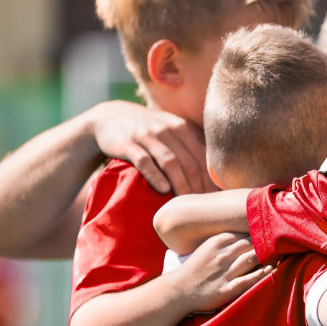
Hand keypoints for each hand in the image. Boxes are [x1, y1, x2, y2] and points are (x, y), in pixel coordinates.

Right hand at [89, 101, 214, 194]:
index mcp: (182, 127)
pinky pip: (144, 161)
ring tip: (185, 205)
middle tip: (202, 208)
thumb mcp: (171, 130)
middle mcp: (167, 129)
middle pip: (189, 162)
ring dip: (180, 185)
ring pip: (170, 162)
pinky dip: (155, 176)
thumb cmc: (148, 131)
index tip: (214, 199)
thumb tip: (216, 174)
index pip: (203, 156)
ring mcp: (147, 136)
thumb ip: (192, 145)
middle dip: (198, 187)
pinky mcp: (128, 144)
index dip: (211, 180)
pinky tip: (163, 190)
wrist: (110, 117)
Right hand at [173, 233, 273, 312]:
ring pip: (253, 258)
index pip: (246, 231)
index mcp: (218, 241)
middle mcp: (223, 254)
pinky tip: (272, 269)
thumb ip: (227, 240)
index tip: (273, 231)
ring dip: (269, 256)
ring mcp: (225, 271)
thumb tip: (249, 234)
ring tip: (281, 254)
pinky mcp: (228, 288)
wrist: (179, 290)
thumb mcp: (208, 247)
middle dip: (267, 242)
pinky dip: (263, 274)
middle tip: (282, 243)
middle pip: (252, 243)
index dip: (261, 231)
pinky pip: (250, 279)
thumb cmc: (195, 268)